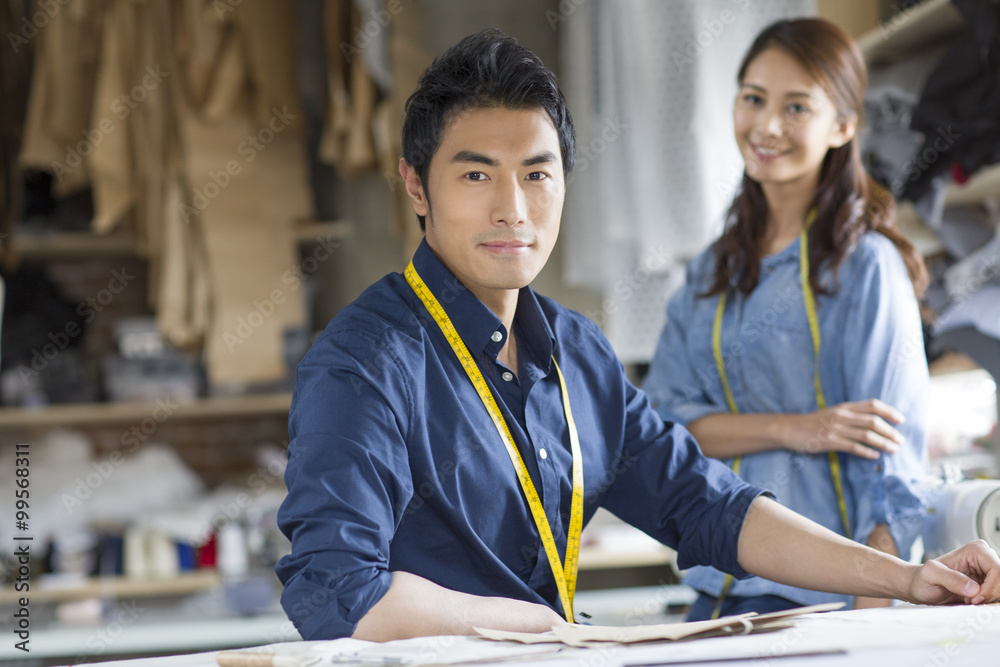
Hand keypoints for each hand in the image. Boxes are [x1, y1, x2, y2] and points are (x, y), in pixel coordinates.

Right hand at [783, 399, 904, 459]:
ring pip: (866, 435)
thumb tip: (873, 422)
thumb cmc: (813, 423)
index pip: (872, 405)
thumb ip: (851, 416)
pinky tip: (875, 457)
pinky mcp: (829, 441)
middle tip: (900, 441)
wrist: (789, 429)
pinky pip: (853, 447)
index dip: (890, 412)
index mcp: (844, 407)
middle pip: (873, 421)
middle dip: (890, 431)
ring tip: (893, 450)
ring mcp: (835, 428)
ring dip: (883, 443)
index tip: (901, 420)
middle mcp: (842, 416)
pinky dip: (866, 452)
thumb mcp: (832, 414)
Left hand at [905, 540, 999, 605]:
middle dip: (990, 595)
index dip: (990, 588)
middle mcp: (985, 559)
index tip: (974, 598)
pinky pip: (997, 596)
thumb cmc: (923, 578)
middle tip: (970, 601)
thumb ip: (950, 578)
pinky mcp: (988, 585)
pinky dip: (987, 603)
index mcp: (976, 550)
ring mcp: (988, 572)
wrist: (920, 587)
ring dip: (988, 600)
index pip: (998, 570)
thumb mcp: (930, 574)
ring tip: (967, 600)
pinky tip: (971, 602)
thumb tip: (974, 588)